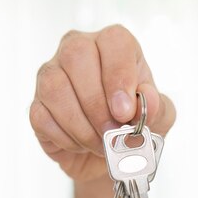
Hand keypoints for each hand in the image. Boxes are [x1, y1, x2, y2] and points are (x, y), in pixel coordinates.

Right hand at [30, 24, 175, 181]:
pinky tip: (82, 145)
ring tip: (101, 144)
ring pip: (55, 88)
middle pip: (76, 56)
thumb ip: (157, 107)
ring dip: (82, 125)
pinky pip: (42, 116)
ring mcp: (52, 75)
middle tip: (113, 131)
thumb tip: (147, 96)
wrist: (115, 156)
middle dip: (97, 103)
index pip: (114, 41)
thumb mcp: (160, 118)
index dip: (119, 75)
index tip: (125, 111)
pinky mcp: (37, 104)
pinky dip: (66, 138)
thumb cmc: (137, 125)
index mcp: (115, 46)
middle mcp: (80, 51)